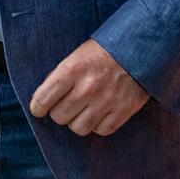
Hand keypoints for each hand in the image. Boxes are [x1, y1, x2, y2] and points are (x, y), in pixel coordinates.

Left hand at [27, 39, 149, 136]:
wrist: (142, 47)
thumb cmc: (106, 49)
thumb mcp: (78, 54)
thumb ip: (62, 75)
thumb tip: (45, 99)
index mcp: (72, 69)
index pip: (43, 99)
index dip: (37, 107)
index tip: (38, 109)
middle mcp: (87, 87)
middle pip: (59, 117)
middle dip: (59, 112)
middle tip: (65, 105)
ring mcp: (105, 101)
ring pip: (78, 128)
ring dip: (78, 121)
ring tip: (83, 110)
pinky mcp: (122, 111)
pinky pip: (100, 131)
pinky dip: (98, 125)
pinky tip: (99, 113)